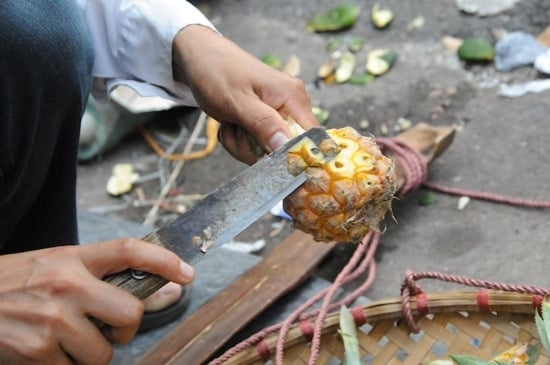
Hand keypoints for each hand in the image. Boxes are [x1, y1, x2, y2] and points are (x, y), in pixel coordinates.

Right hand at [0, 239, 193, 364]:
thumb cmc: (15, 283)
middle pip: (130, 313)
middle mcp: (66, 285)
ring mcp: (53, 319)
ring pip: (104, 352)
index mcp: (72, 258)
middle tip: (108, 328)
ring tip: (63, 337)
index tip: (187, 273)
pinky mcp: (38, 352)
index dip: (164, 260)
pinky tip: (44, 349)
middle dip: (126, 329)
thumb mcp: (57, 265)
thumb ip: (105, 274)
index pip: (129, 250)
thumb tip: (169, 290)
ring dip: (90, 353)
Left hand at [172, 25, 319, 164]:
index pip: (311, 138)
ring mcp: (279, 112)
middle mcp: (292, 104)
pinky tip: (230, 123)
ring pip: (268, 150)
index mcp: (293, 96)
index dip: (294, 155)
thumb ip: (263, 124)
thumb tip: (286, 146)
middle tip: (235, 129)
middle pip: (286, 149)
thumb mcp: (237, 101)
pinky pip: (258, 144)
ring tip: (230, 123)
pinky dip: (240, 140)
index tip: (267, 158)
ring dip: (243, 144)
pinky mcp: (267, 119)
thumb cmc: (217, 72)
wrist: (200, 57)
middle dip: (256, 148)